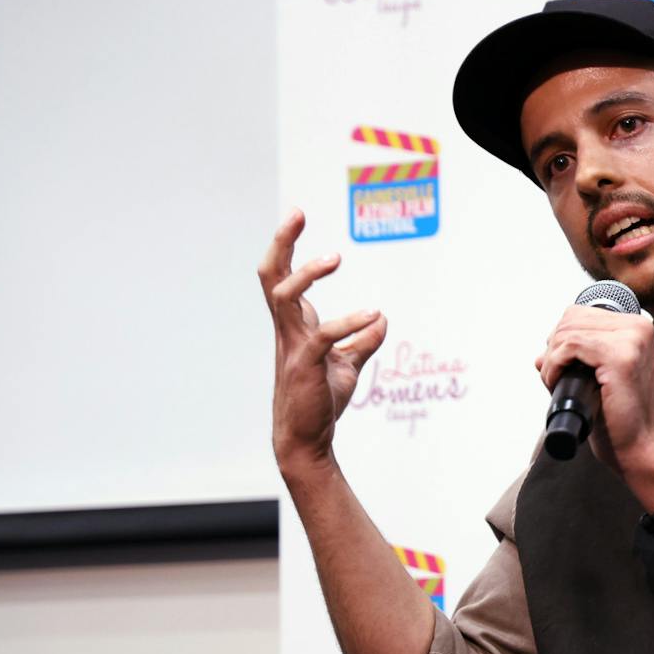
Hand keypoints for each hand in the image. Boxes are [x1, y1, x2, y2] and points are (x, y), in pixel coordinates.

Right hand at [258, 209, 387, 477]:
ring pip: (285, 297)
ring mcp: (293, 347)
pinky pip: (322, 336)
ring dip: (307, 273)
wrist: (307, 440)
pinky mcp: (306, 366)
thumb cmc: (320, 401)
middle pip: (271, 276)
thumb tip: (381, 319)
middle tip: (296, 214)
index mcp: (293, 326)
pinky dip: (349, 322)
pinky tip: (373, 318)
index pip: (283, 277)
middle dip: (281, 242)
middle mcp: (287, 330)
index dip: (287, 245)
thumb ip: (362, 341)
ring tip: (334, 258)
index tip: (297, 215)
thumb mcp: (347, 366)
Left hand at [536, 305, 653, 478]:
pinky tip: (557, 383)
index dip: (561, 338)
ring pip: (568, 330)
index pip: (581, 313)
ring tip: (557, 382)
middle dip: (554, 347)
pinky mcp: (620, 356)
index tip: (559, 365)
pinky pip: (570, 345)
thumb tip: (541, 355)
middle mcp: (638, 328)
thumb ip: (577, 358)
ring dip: (552, 358)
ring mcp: (632, 340)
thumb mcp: (600, 376)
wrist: (639, 444)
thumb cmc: (621, 416)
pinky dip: (554, 365)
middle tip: (556, 376)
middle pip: (571, 317)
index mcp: (636, 328)